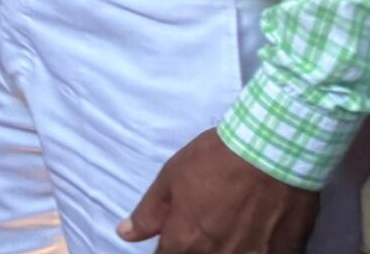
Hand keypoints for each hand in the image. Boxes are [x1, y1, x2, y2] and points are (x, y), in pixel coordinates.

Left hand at [119, 131, 317, 253]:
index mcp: (185, 241)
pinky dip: (254, 251)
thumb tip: (125, 234)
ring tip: (226, 228)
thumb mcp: (170, 179)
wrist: (272, 154)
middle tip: (203, 226)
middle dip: (192, 248)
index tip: (171, 238)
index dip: (166, 248)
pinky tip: (255, 237)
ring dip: (222, 249)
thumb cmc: (215, 161)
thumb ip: (149, 213)